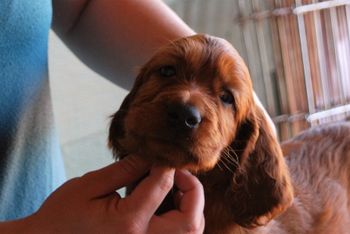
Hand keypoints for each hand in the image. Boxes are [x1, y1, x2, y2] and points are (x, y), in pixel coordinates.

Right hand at [17, 156, 203, 233]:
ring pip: (188, 233)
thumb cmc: (62, 216)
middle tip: (179, 174)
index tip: (160, 155)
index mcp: (128, 223)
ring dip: (190, 208)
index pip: (162, 186)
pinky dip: (180, 220)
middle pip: (190, 222)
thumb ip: (125, 169)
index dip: (166, 165)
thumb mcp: (90, 186)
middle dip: (193, 192)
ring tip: (175, 187)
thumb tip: (151, 155)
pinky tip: (166, 204)